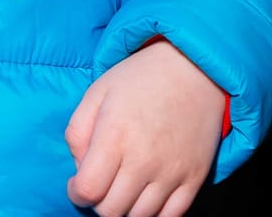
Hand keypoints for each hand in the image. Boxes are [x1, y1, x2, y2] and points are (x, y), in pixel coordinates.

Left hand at [65, 40, 223, 216]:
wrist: (194, 69)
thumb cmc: (140, 79)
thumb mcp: (97, 92)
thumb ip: (77, 132)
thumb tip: (79, 169)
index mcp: (115, 135)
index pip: (88, 190)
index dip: (76, 193)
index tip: (78, 184)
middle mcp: (144, 159)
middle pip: (111, 211)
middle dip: (98, 202)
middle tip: (102, 184)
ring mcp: (172, 172)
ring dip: (125, 209)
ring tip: (124, 187)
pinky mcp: (195, 178)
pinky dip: (154, 214)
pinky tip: (146, 196)